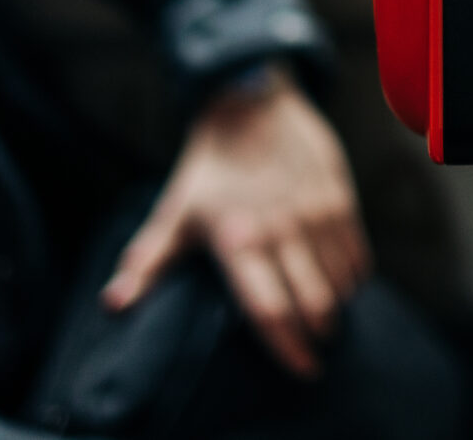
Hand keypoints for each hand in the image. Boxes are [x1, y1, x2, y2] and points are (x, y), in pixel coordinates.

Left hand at [100, 68, 369, 377]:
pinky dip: (354, 277)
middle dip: (320, 333)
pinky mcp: (340, 196)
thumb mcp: (175, 211)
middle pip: (314, 302)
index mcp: (238, 239)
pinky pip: (358, 252)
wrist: (251, 101)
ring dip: (337, 306)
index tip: (303, 370)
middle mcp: (281, 230)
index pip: (269, 308)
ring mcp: (315, 213)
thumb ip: (147, 261)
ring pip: (341, 281)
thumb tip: (114, 303)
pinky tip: (341, 281)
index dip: (289, 347)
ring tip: (327, 314)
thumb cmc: (210, 164)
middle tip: (316, 345)